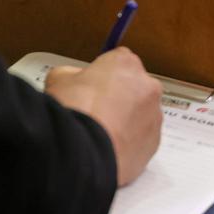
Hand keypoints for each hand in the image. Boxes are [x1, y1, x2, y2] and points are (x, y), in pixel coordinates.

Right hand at [45, 48, 162, 186]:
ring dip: (125, 120)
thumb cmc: (73, 113)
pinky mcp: (155, 140)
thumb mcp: (58, 80)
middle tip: (93, 111)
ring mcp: (154, 114)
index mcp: (126, 63)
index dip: (101, 74)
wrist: (84, 152)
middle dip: (117, 96)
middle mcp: (148, 85)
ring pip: (140, 113)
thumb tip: (73, 78)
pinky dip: (129, 141)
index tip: (89, 86)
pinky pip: (142, 137)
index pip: (117, 61)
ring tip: (99, 132)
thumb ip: (71, 73)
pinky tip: (108, 146)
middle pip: (133, 86)